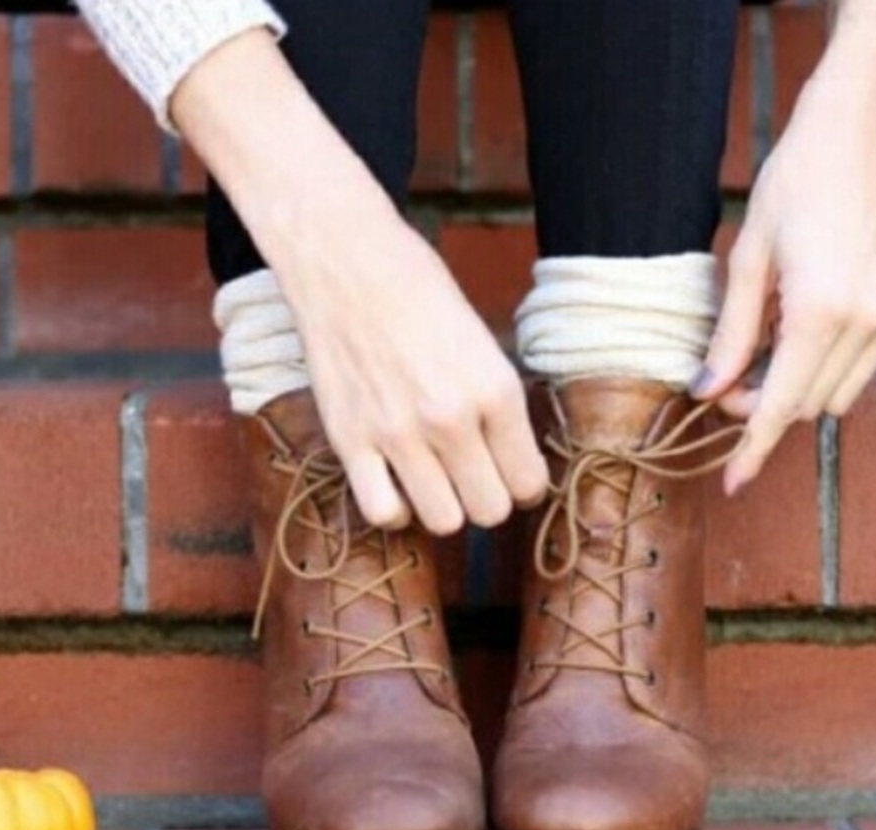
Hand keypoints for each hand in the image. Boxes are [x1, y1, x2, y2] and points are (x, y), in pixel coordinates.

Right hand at [172, 30, 548, 532]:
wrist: (346, 263)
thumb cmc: (419, 291)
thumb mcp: (483, 342)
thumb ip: (499, 405)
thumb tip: (511, 460)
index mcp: (496, 390)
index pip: (529, 483)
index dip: (523, 485)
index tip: (509, 473)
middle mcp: (451, 419)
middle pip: (490, 511)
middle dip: (487, 500)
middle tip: (472, 477)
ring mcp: (397, 434)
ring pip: (443, 522)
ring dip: (444, 508)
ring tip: (435, 480)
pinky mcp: (349, 440)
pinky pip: (383, 513)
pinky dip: (394, 510)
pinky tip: (395, 484)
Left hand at [691, 2, 875, 494]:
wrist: (863, 126)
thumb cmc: (798, 180)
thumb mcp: (748, 259)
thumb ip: (731, 333)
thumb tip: (708, 391)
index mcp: (821, 313)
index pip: (778, 406)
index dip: (751, 450)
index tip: (730, 484)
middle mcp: (867, 323)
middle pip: (805, 405)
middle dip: (761, 409)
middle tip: (723, 384)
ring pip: (834, 391)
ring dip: (792, 389)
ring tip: (757, 353)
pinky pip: (859, 367)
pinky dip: (820, 368)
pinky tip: (794, 337)